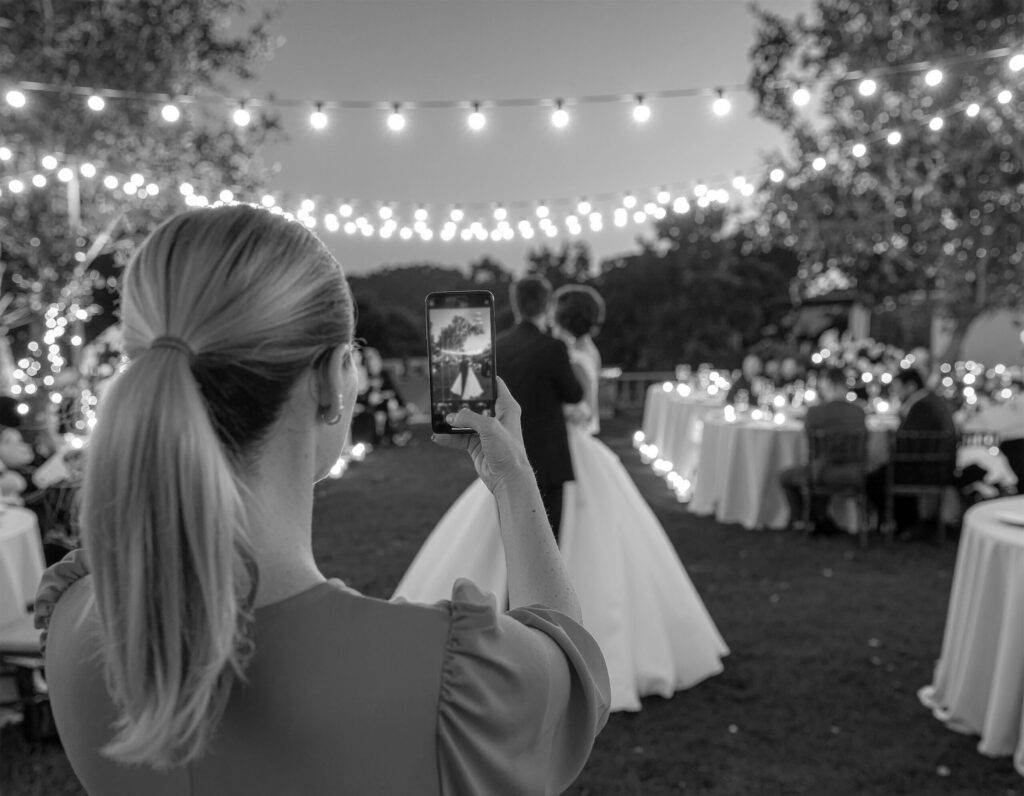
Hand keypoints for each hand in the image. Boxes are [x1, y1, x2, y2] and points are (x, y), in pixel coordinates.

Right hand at [431, 378, 532, 492]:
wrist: (508, 479)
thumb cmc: (508, 451)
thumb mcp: (489, 428)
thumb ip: (469, 418)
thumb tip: (450, 417)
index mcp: (507, 407)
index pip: (495, 385)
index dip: (482, 377)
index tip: (468, 369)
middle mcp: (496, 417)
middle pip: (475, 403)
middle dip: (460, 400)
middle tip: (445, 394)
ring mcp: (485, 432)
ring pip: (464, 421)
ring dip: (451, 421)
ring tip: (437, 418)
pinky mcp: (476, 445)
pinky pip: (459, 438)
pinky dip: (448, 437)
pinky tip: (437, 436)